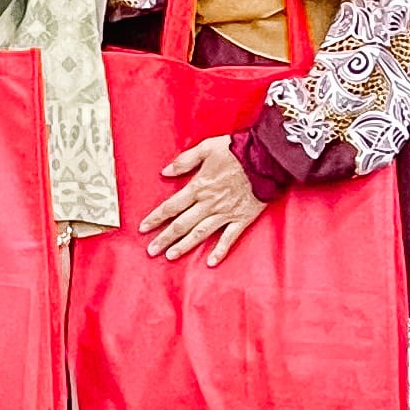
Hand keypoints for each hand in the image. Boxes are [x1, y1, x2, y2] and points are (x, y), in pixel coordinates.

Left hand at [139, 138, 265, 263]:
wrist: (266, 158)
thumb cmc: (236, 151)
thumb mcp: (206, 148)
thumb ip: (184, 161)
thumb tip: (165, 172)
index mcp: (198, 187)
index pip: (171, 206)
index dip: (155, 218)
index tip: (143, 228)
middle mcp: (209, 203)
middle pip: (181, 224)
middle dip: (164, 238)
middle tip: (151, 250)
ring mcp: (225, 213)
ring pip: (200, 233)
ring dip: (184, 246)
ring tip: (170, 256)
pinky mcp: (242, 218)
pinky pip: (229, 238)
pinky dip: (220, 251)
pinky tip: (210, 262)